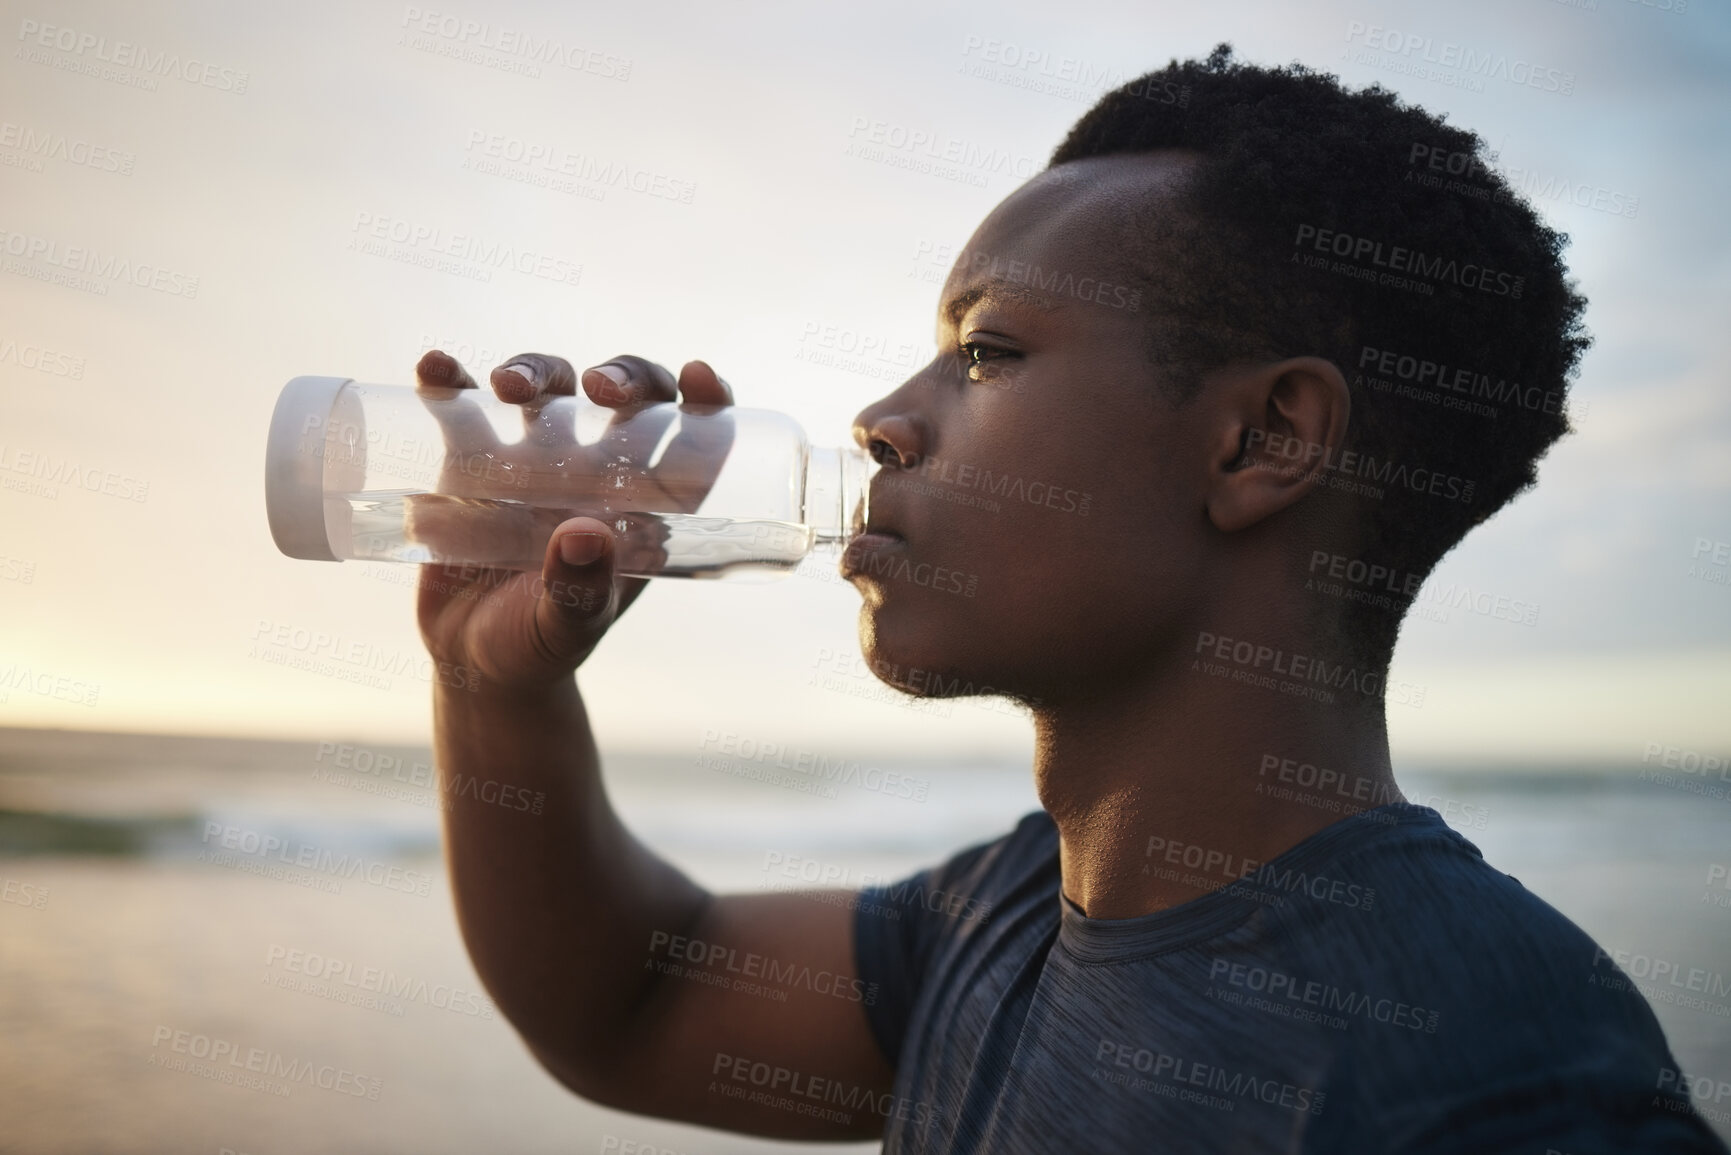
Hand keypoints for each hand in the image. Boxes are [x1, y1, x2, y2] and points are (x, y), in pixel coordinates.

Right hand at [412, 351, 734, 690]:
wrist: (468, 659)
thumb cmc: (538, 646)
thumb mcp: (567, 627)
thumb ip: (579, 591)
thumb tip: (586, 535)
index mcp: (642, 508)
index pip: (692, 442)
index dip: (705, 401)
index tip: (696, 376)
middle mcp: (597, 474)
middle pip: (626, 397)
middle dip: (621, 374)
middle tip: (598, 387)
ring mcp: (535, 462)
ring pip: (551, 388)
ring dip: (536, 371)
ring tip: (507, 388)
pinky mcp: (474, 463)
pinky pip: (465, 408)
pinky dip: (450, 381)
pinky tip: (436, 368)